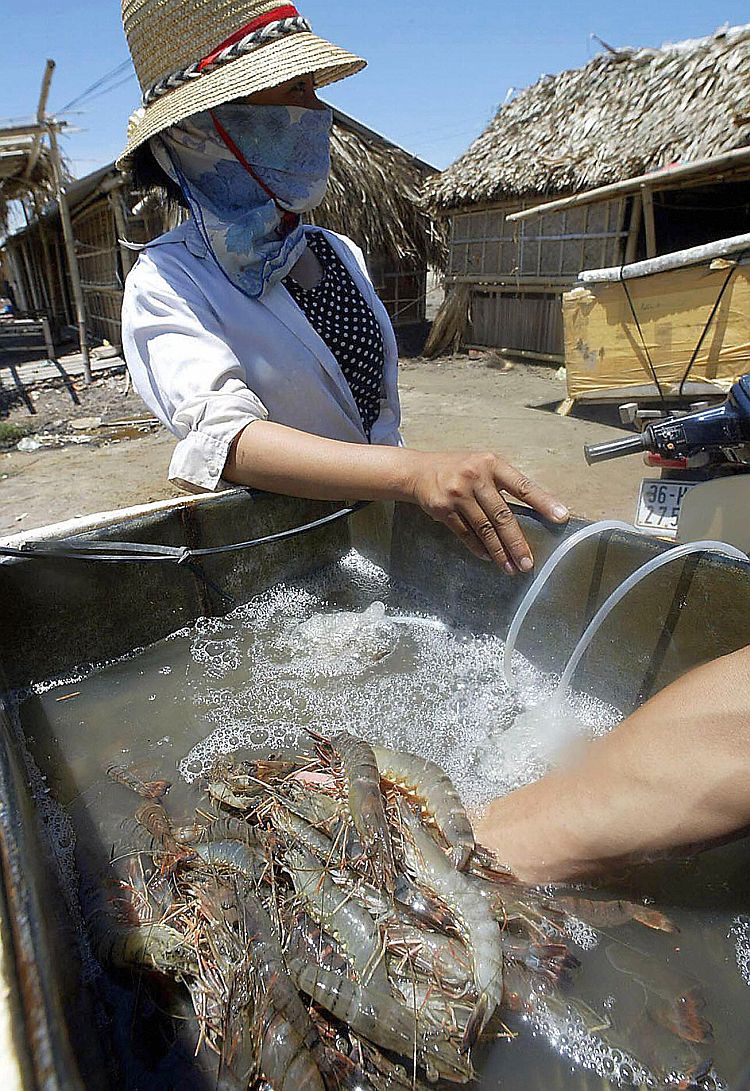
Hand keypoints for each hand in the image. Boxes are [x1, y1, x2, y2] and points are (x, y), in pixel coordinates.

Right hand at [405, 450, 568, 571]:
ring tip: (511, 567)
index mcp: (492, 464)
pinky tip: (489, 557)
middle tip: (528, 562)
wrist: (418, 471)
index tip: (560, 517)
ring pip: (484, 529)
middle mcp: (476, 477)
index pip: (522, 486)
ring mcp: (458, 494)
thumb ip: (502, 485)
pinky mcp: (443, 509)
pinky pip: (465, 534)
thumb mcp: (483, 466)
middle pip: (502, 516)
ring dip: (499, 552)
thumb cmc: (458, 469)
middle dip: (517, 542)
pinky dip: (478, 548)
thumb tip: (531, 515)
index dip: (543, 502)